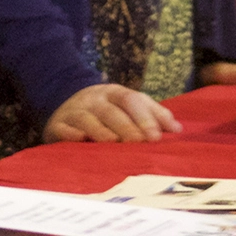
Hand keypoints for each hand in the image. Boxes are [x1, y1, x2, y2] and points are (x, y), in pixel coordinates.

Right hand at [42, 83, 181, 143]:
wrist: (65, 101)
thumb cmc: (106, 109)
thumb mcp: (128, 105)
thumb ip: (153, 114)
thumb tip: (178, 129)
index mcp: (114, 92)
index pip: (131, 99)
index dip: (144, 116)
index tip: (157, 136)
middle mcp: (94, 100)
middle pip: (111, 111)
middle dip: (127, 127)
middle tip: (140, 143)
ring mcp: (74, 111)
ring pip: (87, 119)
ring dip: (101, 131)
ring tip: (114, 143)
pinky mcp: (57, 124)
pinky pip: (63, 128)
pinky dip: (70, 134)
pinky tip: (80, 140)